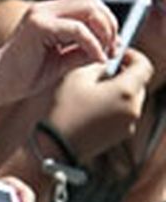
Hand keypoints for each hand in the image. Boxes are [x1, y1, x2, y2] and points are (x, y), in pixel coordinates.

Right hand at [0, 0, 117, 108]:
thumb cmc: (22, 76)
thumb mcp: (60, 62)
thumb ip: (82, 51)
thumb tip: (113, 46)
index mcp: (47, 14)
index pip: (87, 2)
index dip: (106, 21)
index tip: (113, 46)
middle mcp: (43, 9)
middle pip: (92, 0)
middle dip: (109, 23)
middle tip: (112, 48)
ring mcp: (40, 14)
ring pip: (89, 8)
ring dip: (104, 31)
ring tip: (104, 54)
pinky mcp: (39, 27)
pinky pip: (79, 30)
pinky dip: (94, 44)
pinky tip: (98, 59)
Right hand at [43, 46, 152, 163]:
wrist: (56, 145)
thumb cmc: (65, 109)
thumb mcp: (77, 77)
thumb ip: (97, 65)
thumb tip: (107, 64)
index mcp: (125, 91)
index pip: (145, 66)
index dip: (134, 56)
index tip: (120, 55)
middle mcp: (133, 109)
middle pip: (139, 84)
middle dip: (125, 75)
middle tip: (103, 72)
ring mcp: (129, 124)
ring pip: (131, 99)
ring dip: (119, 92)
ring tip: (94, 91)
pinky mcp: (121, 135)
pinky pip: (124, 114)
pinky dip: (115, 106)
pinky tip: (93, 107)